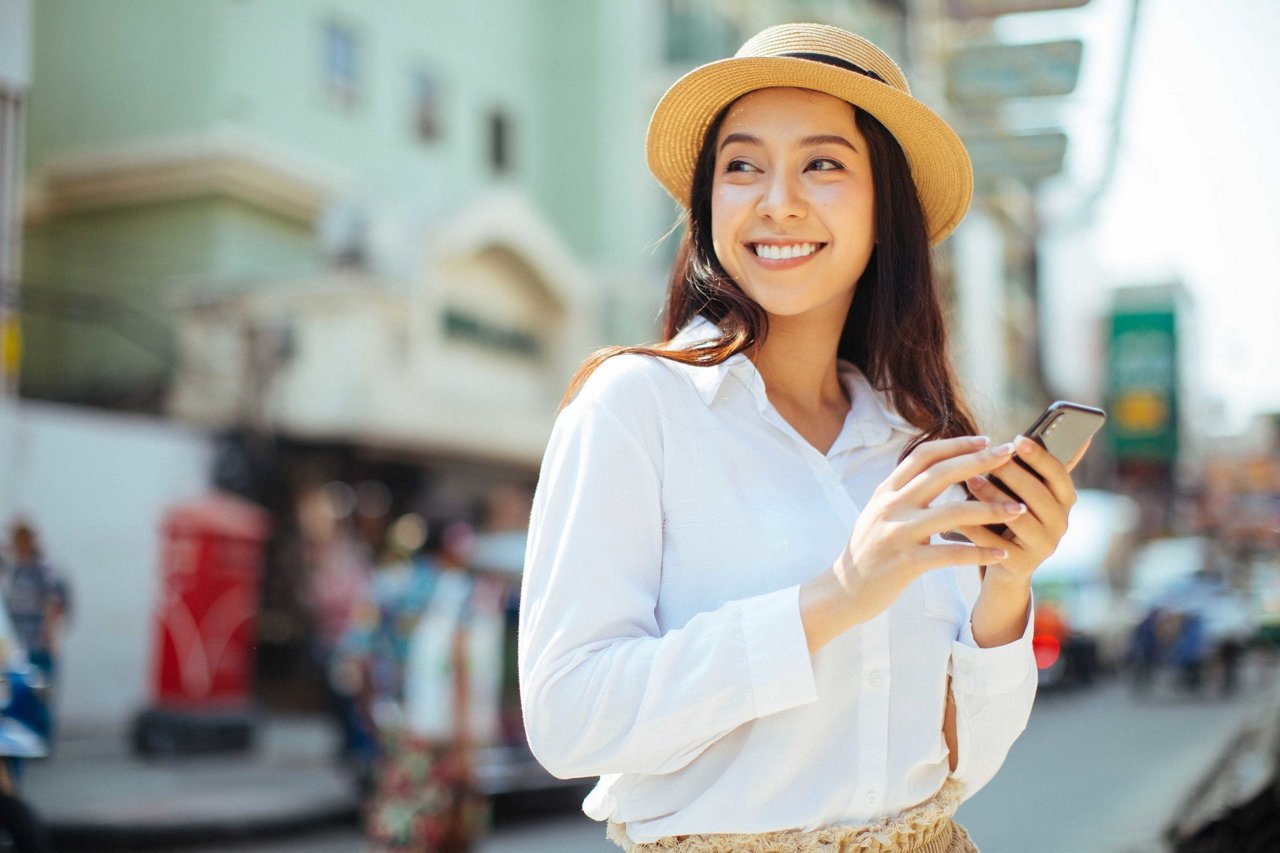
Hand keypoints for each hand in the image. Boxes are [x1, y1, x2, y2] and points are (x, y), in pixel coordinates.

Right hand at [828, 436, 1028, 621]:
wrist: (843, 590)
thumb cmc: (868, 551)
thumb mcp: (879, 512)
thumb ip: (903, 492)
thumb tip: (935, 469)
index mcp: (886, 491)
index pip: (923, 455)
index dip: (956, 444)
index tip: (986, 440)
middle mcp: (890, 506)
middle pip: (940, 474)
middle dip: (980, 461)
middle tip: (1011, 454)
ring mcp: (897, 534)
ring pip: (952, 513)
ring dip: (990, 509)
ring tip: (1018, 508)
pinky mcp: (905, 563)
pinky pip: (950, 554)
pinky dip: (979, 552)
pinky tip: (1001, 553)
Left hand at [957, 435, 1087, 584]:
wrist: (1007, 564)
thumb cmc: (1014, 512)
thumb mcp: (1028, 489)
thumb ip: (1037, 466)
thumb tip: (1069, 429)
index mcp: (1065, 499)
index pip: (1060, 473)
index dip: (1040, 456)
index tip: (1017, 439)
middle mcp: (1062, 523)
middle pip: (1037, 495)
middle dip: (1010, 475)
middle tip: (985, 458)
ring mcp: (1044, 546)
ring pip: (1017, 518)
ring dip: (991, 497)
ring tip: (969, 480)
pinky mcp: (1022, 565)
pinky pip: (995, 543)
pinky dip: (974, 526)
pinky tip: (954, 513)